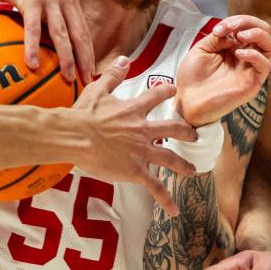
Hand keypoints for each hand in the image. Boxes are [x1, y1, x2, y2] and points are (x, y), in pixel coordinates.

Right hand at [0, 0, 94, 82]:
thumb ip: (53, 15)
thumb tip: (56, 43)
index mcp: (71, 0)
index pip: (83, 31)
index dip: (89, 53)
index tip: (91, 73)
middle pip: (78, 35)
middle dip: (85, 60)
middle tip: (87, 81)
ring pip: (61, 34)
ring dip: (65, 58)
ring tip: (67, 78)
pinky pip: (33, 29)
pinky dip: (33, 48)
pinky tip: (32, 65)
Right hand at [71, 56, 198, 216]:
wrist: (76, 135)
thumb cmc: (83, 114)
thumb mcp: (98, 89)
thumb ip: (114, 75)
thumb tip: (124, 59)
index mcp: (134, 110)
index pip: (156, 96)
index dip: (166, 92)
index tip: (172, 91)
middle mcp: (143, 130)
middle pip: (173, 129)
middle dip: (186, 132)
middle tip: (195, 135)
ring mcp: (141, 151)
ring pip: (170, 159)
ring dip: (184, 165)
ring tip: (193, 171)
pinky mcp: (135, 171)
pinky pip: (155, 187)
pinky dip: (165, 199)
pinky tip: (174, 210)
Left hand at [176, 16, 270, 125]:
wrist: (187, 100)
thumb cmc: (192, 78)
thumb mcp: (202, 48)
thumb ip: (219, 37)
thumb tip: (233, 31)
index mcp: (233, 46)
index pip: (248, 26)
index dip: (236, 21)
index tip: (219, 29)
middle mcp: (245, 56)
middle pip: (264, 31)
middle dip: (249, 22)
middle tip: (231, 28)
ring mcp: (250, 69)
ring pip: (270, 46)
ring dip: (258, 34)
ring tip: (241, 36)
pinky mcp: (253, 83)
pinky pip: (265, 65)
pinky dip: (254, 54)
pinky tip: (239, 54)